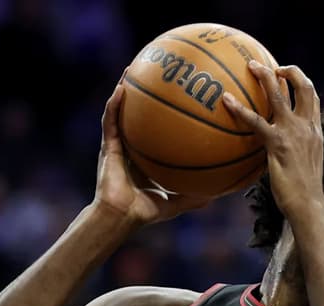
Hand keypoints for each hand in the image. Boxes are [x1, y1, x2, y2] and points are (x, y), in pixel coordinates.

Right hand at [95, 71, 210, 224]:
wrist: (120, 217)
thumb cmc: (143, 212)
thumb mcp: (175, 202)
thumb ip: (193, 197)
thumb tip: (216, 195)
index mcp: (143, 158)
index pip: (153, 132)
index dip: (161, 117)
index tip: (175, 101)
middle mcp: (130, 148)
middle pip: (136, 116)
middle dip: (142, 96)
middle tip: (154, 75)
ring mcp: (117, 146)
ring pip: (119, 112)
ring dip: (123, 90)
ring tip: (131, 70)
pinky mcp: (107, 147)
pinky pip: (110, 121)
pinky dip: (114, 104)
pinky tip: (121, 89)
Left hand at [223, 61, 323, 215]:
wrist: (309, 204)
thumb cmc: (304, 193)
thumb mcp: (305, 166)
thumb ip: (295, 151)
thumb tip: (276, 151)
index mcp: (316, 131)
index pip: (313, 98)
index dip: (301, 82)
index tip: (288, 75)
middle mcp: (307, 127)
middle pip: (303, 87)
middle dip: (288, 71)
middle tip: (269, 65)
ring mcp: (293, 133)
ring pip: (279, 95)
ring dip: (265, 77)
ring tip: (250, 65)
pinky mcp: (277, 144)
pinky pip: (255, 121)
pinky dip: (239, 109)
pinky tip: (226, 100)